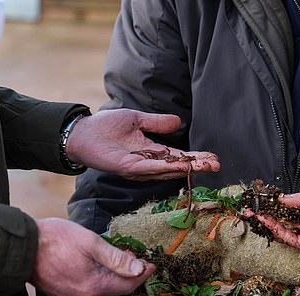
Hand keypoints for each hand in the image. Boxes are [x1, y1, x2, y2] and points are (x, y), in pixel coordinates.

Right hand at [29, 218, 154, 295]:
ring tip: (117, 258)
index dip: (142, 274)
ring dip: (112, 275)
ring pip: (100, 289)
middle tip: (135, 257)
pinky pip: (86, 289)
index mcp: (92, 286)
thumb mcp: (91, 242)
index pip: (127, 285)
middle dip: (128, 273)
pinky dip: (96, 278)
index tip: (151, 264)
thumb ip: (116, 258)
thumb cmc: (53, 239)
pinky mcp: (60, 294)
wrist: (20, 245)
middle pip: (115, 288)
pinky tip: (96, 265)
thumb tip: (138, 268)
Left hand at [65, 109, 219, 180]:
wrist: (82, 132)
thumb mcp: (137, 120)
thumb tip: (179, 122)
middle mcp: (148, 163)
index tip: (214, 157)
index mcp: (152, 152)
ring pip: (167, 171)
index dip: (196, 158)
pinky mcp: (127, 168)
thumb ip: (157, 123)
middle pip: (178, 167)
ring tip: (205, 165)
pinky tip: (181, 166)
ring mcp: (138, 168)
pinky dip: (166, 168)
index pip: (179, 157)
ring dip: (187, 169)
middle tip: (216, 164)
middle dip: (198, 166)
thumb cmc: (106, 126)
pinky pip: (150, 169)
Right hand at [247, 192, 299, 259]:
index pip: (289, 208)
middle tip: (252, 209)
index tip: (262, 201)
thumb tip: (282, 199)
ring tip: (257, 215)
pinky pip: (291, 239)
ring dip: (269, 222)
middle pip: (283, 219)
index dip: (275, 205)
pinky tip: (270, 223)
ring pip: (284, 230)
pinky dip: (280, 232)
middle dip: (267, 214)